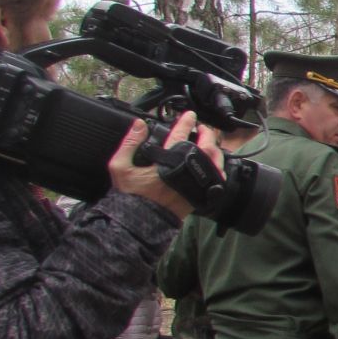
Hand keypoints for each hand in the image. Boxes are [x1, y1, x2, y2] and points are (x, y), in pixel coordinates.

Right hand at [108, 112, 224, 217]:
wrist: (142, 223)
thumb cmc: (131, 197)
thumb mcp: (120, 168)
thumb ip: (129, 143)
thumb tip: (139, 124)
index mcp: (168, 162)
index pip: (180, 135)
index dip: (185, 123)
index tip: (189, 115)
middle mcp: (186, 172)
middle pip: (206, 147)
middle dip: (207, 134)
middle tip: (202, 127)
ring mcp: (197, 184)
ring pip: (216, 162)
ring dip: (214, 149)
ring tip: (208, 142)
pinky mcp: (201, 195)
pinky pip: (217, 177)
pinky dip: (217, 167)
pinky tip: (212, 163)